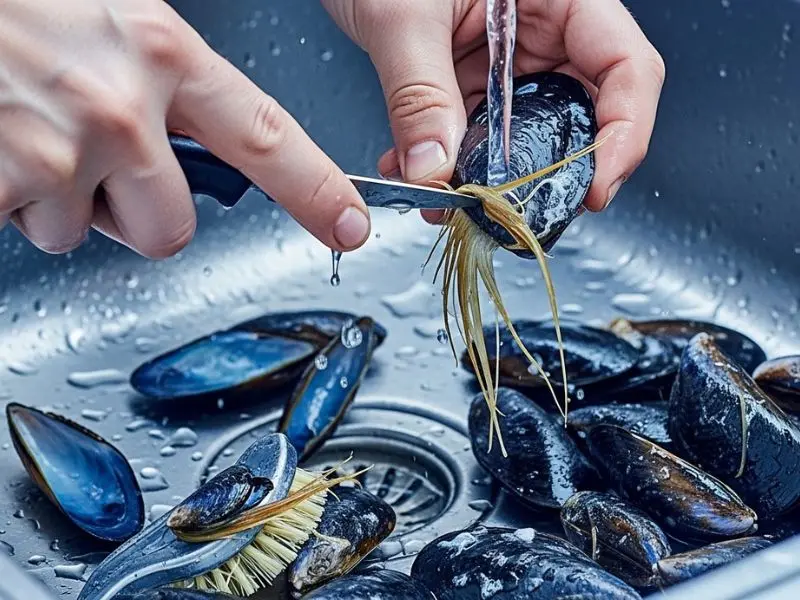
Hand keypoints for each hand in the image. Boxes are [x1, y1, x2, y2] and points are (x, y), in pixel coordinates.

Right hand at [0, 0, 369, 257]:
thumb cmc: (20, 1)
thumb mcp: (113, 14)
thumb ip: (168, 75)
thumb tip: (201, 132)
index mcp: (161, 52)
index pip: (265, 136)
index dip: (315, 189)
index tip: (347, 225)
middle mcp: (120, 104)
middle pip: (171, 226)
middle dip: (139, 215)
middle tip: (97, 165)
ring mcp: (63, 149)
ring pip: (89, 231)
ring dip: (65, 201)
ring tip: (29, 133)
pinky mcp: (9, 183)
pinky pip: (31, 231)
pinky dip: (14, 202)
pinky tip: (1, 150)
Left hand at [323, 0, 664, 221]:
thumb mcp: (404, 16)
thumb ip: (422, 94)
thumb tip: (436, 169)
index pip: (626, 69)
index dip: (624, 135)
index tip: (594, 188)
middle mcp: (543, 34)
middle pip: (582, 116)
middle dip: (549, 172)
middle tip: (517, 210)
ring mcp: (508, 63)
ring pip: (524, 139)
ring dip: (488, 179)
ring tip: (446, 199)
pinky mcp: (473, 82)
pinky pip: (477, 137)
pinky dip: (450, 163)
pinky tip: (415, 172)